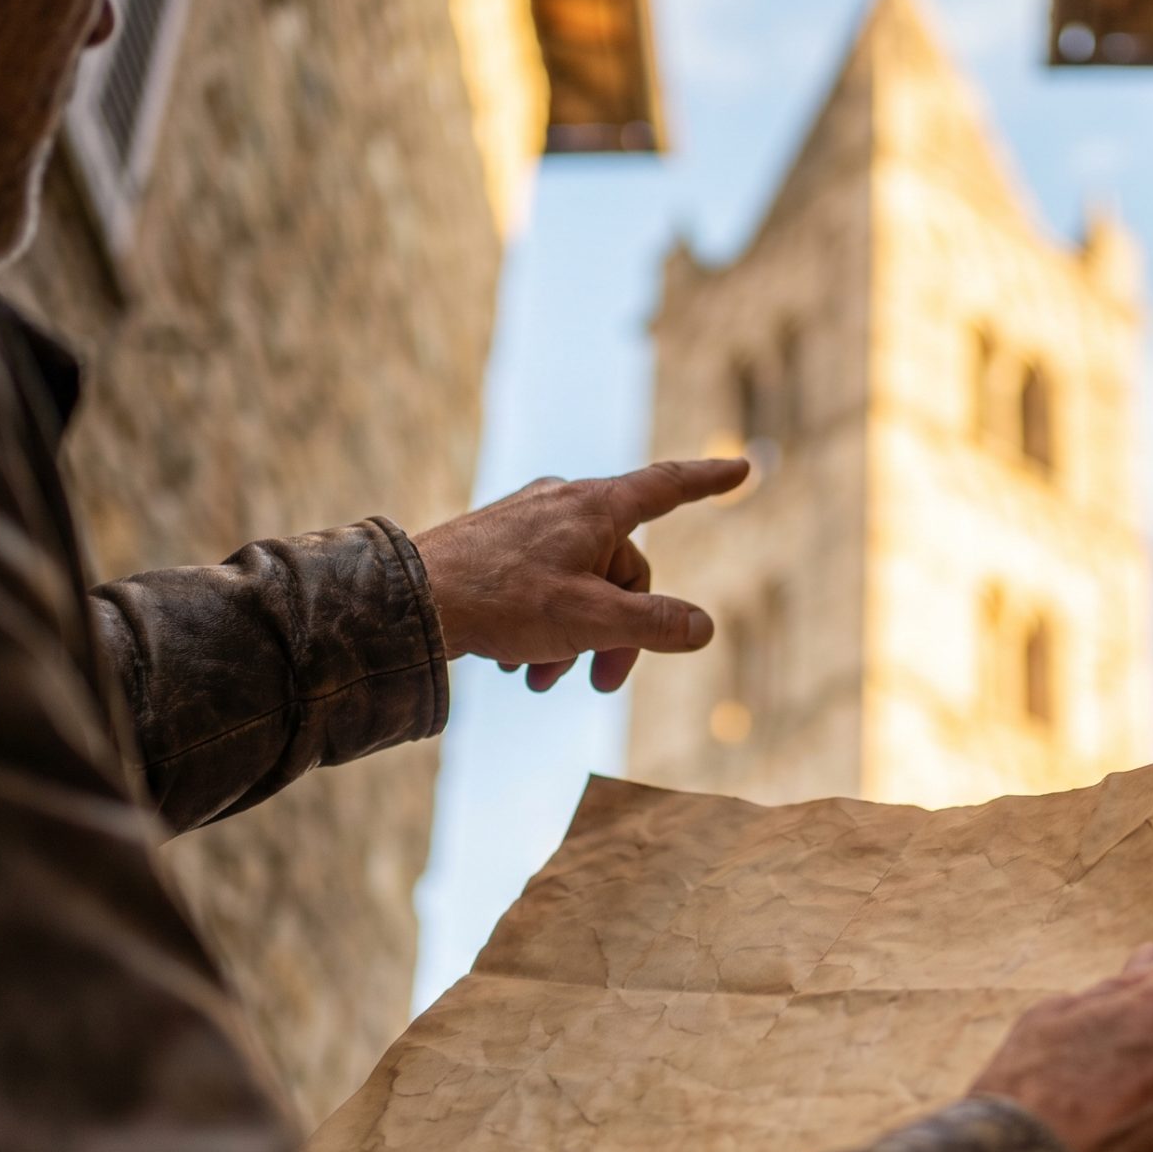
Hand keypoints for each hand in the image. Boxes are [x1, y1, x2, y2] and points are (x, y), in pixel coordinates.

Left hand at [412, 459, 749, 692]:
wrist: (409, 601)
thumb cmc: (502, 602)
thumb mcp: (590, 620)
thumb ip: (654, 625)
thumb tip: (703, 628)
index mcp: (595, 507)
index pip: (667, 486)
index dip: (709, 480)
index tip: (743, 467)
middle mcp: (564, 502)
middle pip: (623, 567)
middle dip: (618, 630)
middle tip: (599, 684)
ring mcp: (528, 521)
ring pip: (581, 583)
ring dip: (575, 638)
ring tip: (545, 681)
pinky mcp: (498, 544)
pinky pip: (543, 584)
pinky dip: (543, 626)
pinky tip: (517, 664)